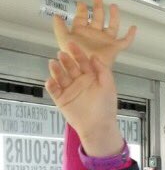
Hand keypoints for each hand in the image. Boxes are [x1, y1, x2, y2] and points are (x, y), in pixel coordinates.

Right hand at [44, 42, 122, 156]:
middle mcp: (79, 81)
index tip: (71, 43)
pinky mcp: (61, 99)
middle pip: (70, 67)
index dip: (77, 52)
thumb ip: (102, 71)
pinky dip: (51, 85)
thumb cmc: (105, 107)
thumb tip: (94, 56)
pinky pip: (53, 90)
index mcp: (91, 77)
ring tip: (53, 63)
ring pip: (60, 76)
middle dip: (66, 60)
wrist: (98, 126)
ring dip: (56, 70)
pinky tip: (51, 80)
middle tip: (61, 54)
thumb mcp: (108, 86)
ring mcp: (69, 90)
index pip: (83, 62)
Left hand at [52, 0, 136, 68]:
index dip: (82, 10)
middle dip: (97, 7)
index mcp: (82, 32)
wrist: (85, 65)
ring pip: (112, 25)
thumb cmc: (74, 54)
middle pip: (98, 18)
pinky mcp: (114, 47)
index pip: (83, 18)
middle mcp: (94, 34)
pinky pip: (125, 41)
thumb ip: (59, 26)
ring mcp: (105, 40)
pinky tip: (133, 28)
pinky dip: (130, 35)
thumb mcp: (63, 37)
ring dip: (113, 15)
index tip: (81, 3)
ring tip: (113, 6)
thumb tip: (56, 15)